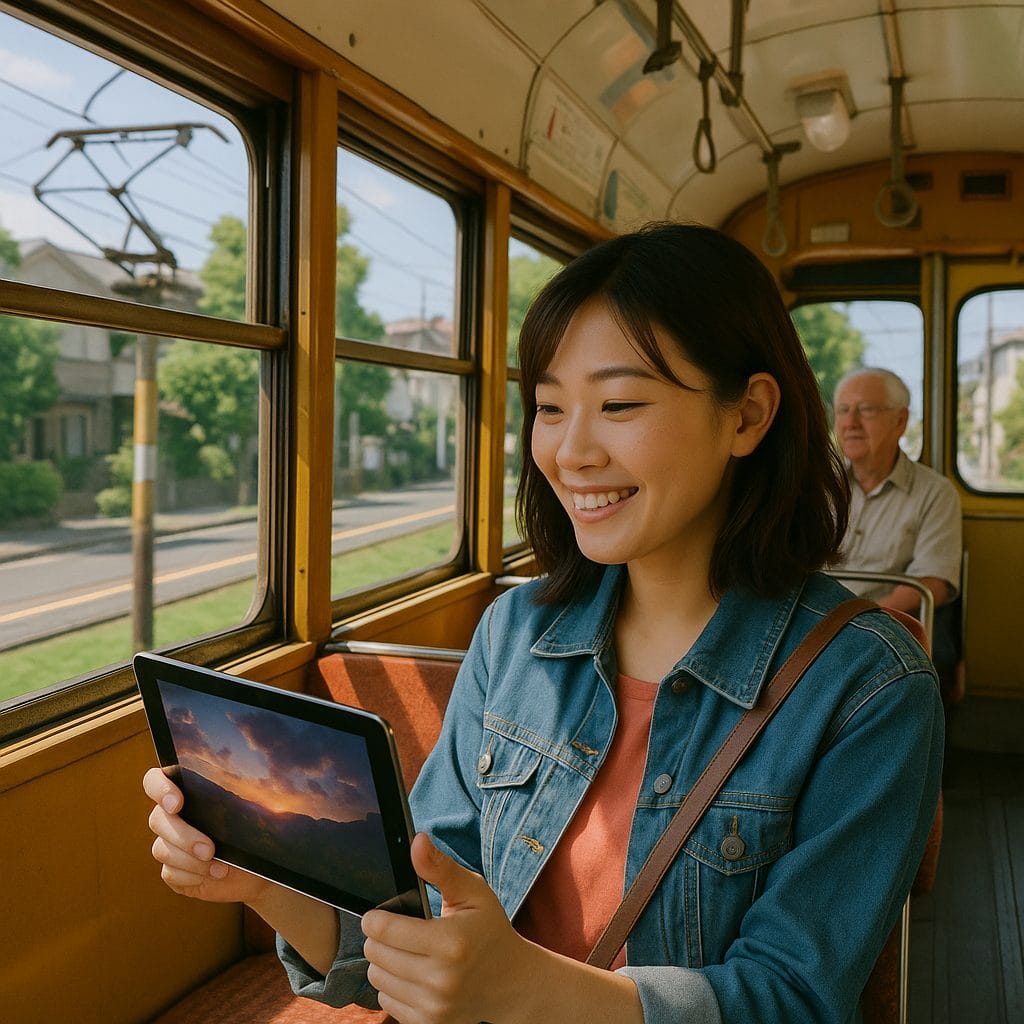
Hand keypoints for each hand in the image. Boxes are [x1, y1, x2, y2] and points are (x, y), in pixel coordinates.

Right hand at [143, 766, 270, 904]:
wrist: (258, 869)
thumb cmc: (255, 832)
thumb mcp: (255, 810)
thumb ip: (248, 794)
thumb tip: (261, 782)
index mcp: (188, 791)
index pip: (155, 780)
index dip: (159, 788)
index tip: (177, 803)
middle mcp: (172, 816)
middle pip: (157, 819)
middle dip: (184, 837)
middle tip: (209, 850)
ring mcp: (169, 844)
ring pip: (161, 849)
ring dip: (191, 861)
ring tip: (220, 867)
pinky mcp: (172, 870)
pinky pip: (170, 873)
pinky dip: (192, 876)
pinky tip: (213, 875)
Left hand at [361, 833, 534, 1023]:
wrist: (513, 983)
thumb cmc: (490, 930)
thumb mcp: (473, 892)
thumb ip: (440, 868)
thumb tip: (416, 841)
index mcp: (450, 942)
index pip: (384, 931)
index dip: (375, 918)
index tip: (379, 913)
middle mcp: (441, 979)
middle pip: (376, 955)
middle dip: (380, 938)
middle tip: (396, 930)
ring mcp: (435, 1007)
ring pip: (377, 979)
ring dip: (384, 962)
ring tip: (406, 951)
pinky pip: (387, 1001)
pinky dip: (393, 985)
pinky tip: (413, 973)